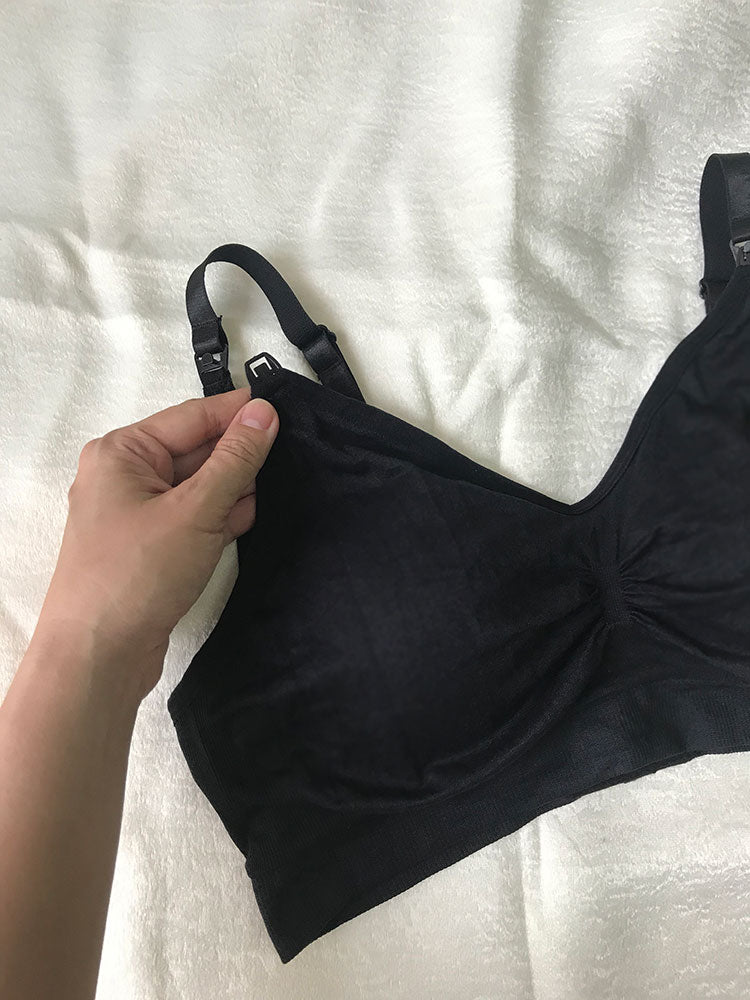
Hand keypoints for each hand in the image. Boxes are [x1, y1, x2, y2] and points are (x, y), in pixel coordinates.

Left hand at [36, 387, 278, 700]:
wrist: (100, 657)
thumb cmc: (135, 577)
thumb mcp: (196, 510)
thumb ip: (235, 460)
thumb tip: (264, 413)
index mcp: (122, 453)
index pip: (193, 417)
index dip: (239, 414)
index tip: (285, 411)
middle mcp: (125, 477)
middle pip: (196, 451)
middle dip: (239, 458)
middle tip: (290, 457)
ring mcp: (137, 514)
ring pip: (200, 487)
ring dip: (234, 492)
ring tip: (274, 493)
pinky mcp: (151, 546)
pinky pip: (194, 517)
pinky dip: (221, 519)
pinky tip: (249, 521)